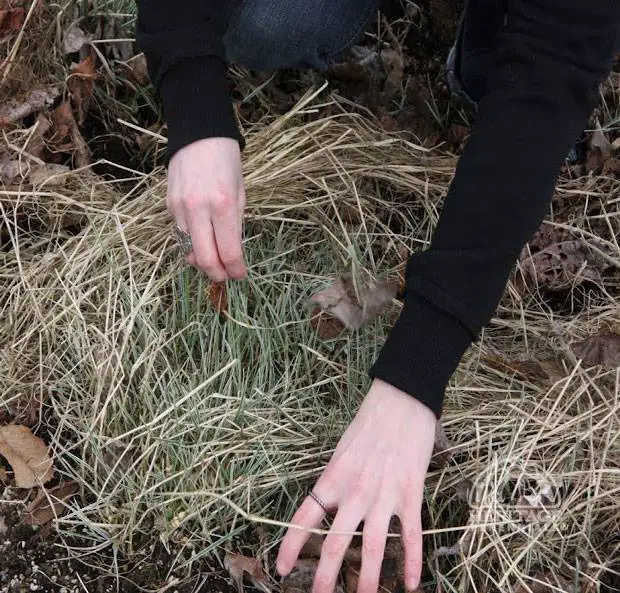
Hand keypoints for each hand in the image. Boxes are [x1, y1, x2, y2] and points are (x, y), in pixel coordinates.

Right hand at [168, 137, 246, 280]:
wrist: (199, 135)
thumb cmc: (226, 163)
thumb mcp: (240, 194)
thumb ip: (235, 225)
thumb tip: (232, 255)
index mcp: (223, 204)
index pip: (228, 251)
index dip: (236, 270)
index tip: (241, 275)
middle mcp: (199, 208)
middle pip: (204, 258)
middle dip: (216, 274)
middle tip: (225, 277)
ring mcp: (180, 208)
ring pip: (188, 250)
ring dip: (202, 262)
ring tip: (214, 263)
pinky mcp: (169, 206)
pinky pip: (180, 235)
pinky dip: (191, 245)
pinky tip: (202, 243)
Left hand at [276, 379, 435, 592]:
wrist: (400, 402)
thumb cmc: (369, 423)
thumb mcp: (341, 450)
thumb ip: (335, 480)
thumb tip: (328, 504)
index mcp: (333, 478)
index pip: (306, 518)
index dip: (292, 546)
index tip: (282, 569)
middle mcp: (355, 491)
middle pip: (337, 543)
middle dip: (327, 577)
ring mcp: (384, 495)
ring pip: (374, 548)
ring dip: (369, 580)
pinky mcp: (411, 494)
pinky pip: (411, 535)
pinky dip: (412, 562)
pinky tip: (412, 584)